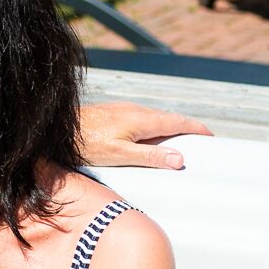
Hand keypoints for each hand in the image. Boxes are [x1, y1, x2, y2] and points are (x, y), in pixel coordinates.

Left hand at [79, 101, 209, 169]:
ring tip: (178, 139)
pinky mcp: (113, 113)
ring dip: (169, 126)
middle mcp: (135, 110)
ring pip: (154, 117)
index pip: (177, 121)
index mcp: (141, 120)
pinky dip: (153, 126)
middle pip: (168, 118)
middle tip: (199, 139)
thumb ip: (149, 157)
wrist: (58, 129)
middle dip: (185, 127)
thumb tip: (179, 158)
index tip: (210, 135)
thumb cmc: (86, 144)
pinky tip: (148, 136)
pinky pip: (141, 118)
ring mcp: (124, 110)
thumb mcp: (119, 155)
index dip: (195, 128)